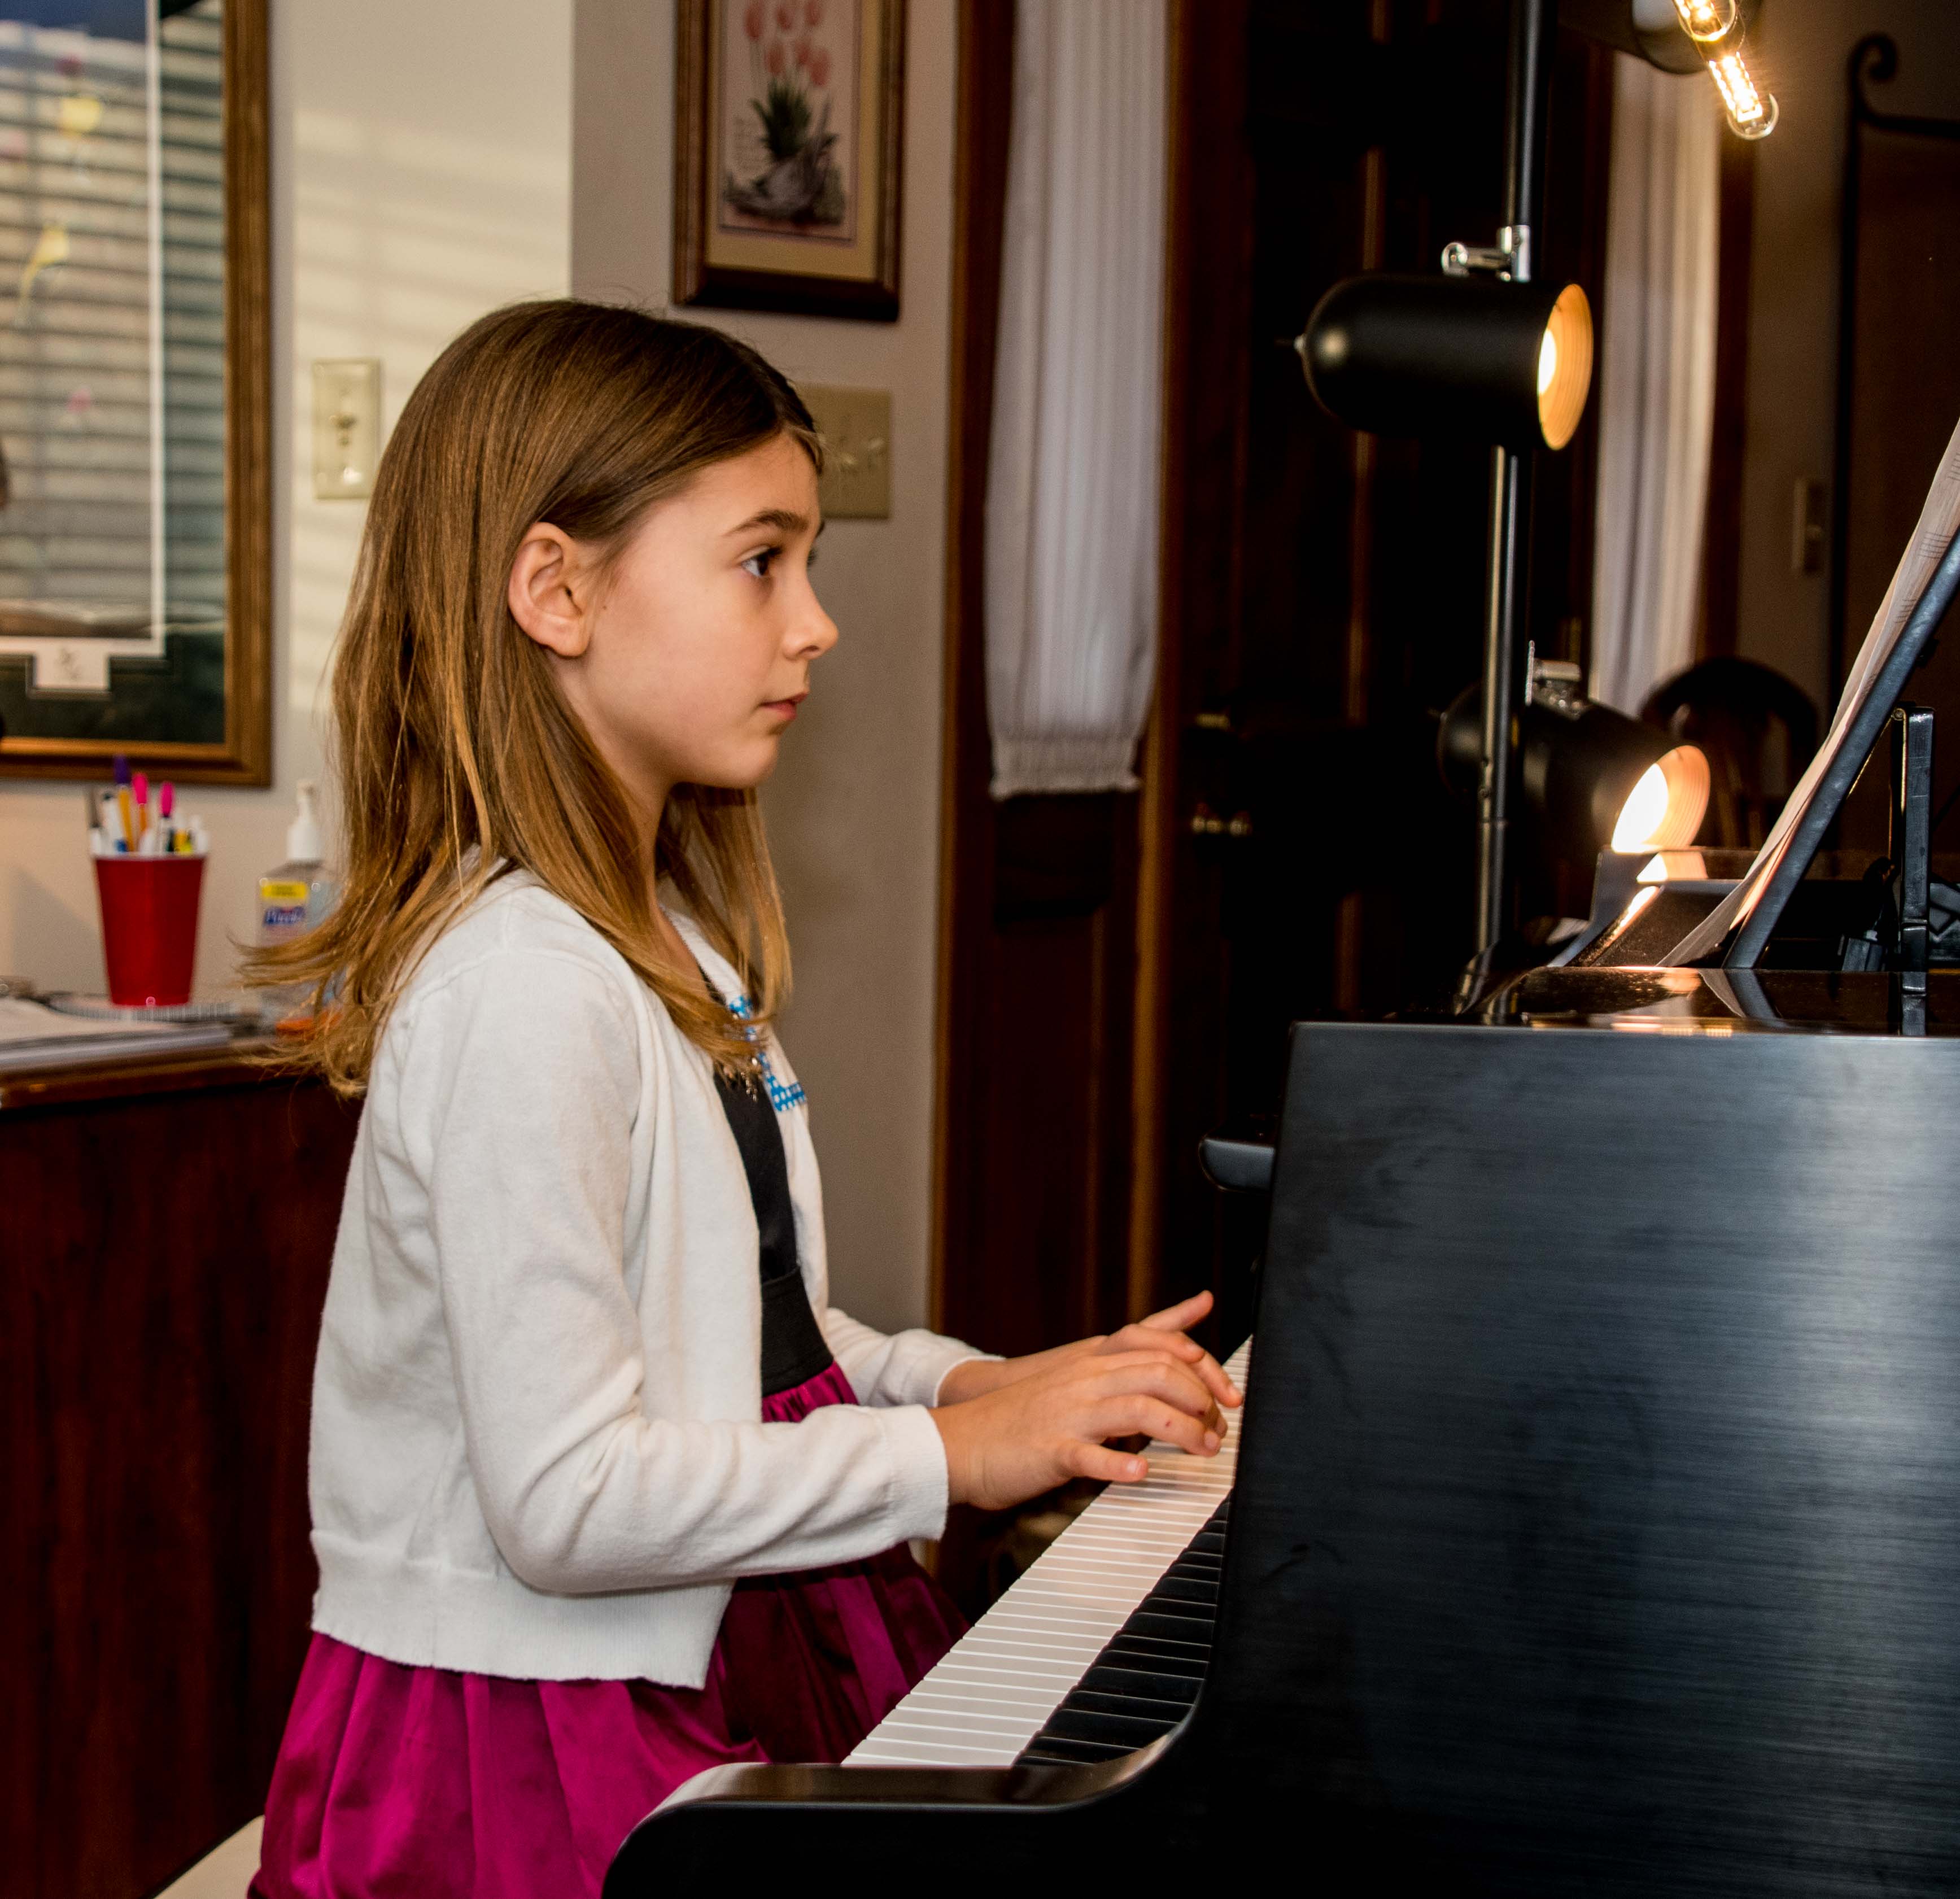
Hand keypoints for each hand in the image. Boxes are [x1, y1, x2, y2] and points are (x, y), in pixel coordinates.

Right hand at [930, 1345, 1224, 1512]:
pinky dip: (1121, 1466)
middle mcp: (1085, 1380)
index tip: (1229, 1397)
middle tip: (1219, 1432)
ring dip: (1181, 1431)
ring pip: (1138, 1409)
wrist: (962, 1439)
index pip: (1162, 1347)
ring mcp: (1068, 1414)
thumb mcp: (1076, 1375)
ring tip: (1202, 1451)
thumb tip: (1178, 1331)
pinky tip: (1143, 1475)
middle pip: (1159, 1373)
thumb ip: (1125, 1357)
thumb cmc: (1024, 1413)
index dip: (1205, 1369)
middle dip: (1202, 1401)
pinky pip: (1090, 1455)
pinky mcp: (1051, 1450)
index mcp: (1092, 1361)